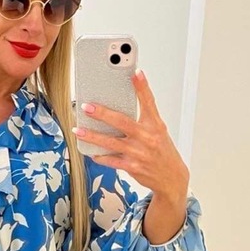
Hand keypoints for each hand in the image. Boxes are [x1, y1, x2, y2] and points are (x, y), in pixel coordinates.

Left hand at [73, 70, 188, 201]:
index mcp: (155, 125)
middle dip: (102, 113)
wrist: (171, 177)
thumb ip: (144, 119)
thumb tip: (122, 105)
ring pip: (110, 143)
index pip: (149, 102)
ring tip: (78, 130)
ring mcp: (138, 153)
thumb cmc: (162, 151)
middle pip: (121, 122)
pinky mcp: (132, 167)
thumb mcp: (158, 131)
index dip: (142, 87)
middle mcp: (147, 138)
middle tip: (87, 106)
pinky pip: (111, 161)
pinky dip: (100, 156)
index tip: (136, 73)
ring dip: (92, 136)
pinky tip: (90, 152)